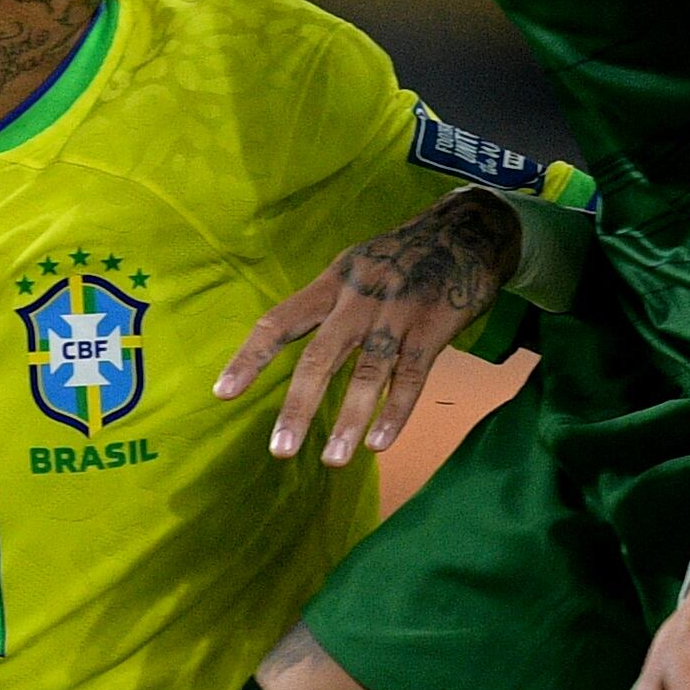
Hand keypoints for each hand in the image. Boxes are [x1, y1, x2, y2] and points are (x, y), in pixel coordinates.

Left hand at [213, 190, 519, 467]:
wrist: (467, 230)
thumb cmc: (401, 256)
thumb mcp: (354, 266)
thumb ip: (326, 302)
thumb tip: (286, 337)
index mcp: (331, 284)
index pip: (279, 322)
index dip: (250, 357)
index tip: (223, 392)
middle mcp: (358, 300)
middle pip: (320, 357)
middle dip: (299, 407)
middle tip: (280, 451)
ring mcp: (396, 316)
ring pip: (368, 374)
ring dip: (350, 421)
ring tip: (333, 460)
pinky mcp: (432, 330)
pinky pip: (411, 377)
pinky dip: (395, 412)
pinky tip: (379, 444)